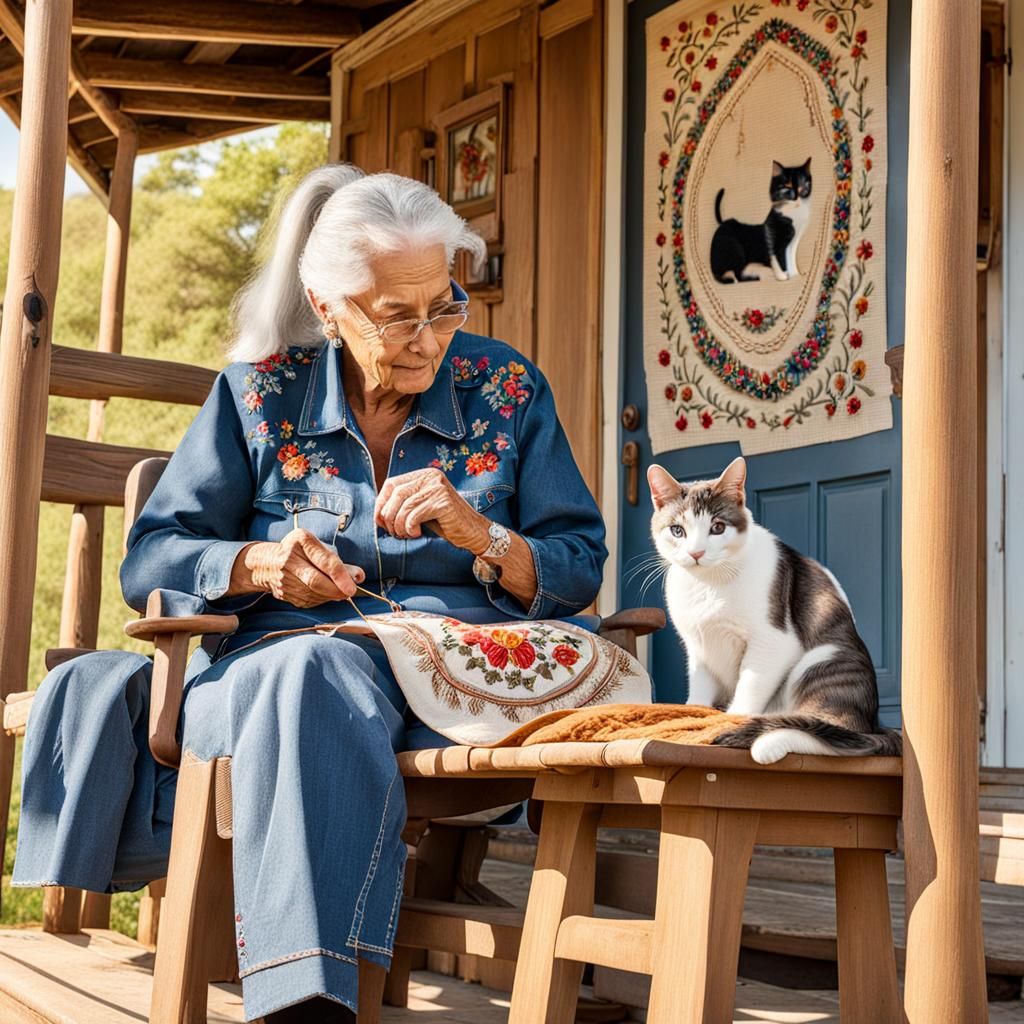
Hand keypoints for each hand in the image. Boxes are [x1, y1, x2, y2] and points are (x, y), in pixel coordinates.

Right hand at [240, 529, 365, 607]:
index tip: (353, 586)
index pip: (324, 561)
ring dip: (330, 595)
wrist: (267, 563)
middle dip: (337, 590)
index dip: (341, 576)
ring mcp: (284, 578)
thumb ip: (338, 561)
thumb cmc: (300, 552)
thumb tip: (359, 577)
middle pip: (316, 581)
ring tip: (338, 591)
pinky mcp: (284, 594)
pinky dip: (320, 599)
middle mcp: (289, 559)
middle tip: (349, 593)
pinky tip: (323, 593)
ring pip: (314, 593)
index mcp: (300, 540)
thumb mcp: (317, 547)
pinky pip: (308, 601)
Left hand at [374, 468, 488, 551]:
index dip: (381, 504)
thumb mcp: (421, 508)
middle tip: (393, 532)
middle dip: (389, 516)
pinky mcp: (443, 502)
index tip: (380, 521)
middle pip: (396, 494)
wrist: (472, 532)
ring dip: (399, 526)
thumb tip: (377, 513)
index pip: (391, 484)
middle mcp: (432, 476)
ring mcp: (438, 488)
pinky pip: (414, 516)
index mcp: (424, 474)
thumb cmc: (444, 522)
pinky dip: (410, 528)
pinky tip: (417, 534)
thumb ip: (403, 503)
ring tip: (405, 535)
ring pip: (404, 506)